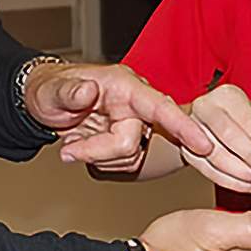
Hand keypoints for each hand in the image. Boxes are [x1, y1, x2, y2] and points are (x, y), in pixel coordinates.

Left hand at [26, 63, 213, 173]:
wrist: (46, 102)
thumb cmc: (51, 90)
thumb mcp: (51, 90)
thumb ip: (69, 91)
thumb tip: (88, 91)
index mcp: (124, 86)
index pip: (159, 106)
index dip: (182, 126)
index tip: (204, 144)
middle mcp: (135, 105)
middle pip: (132, 143)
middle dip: (99, 152)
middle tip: (68, 150)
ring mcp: (134, 124)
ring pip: (129, 157)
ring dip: (98, 158)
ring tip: (74, 144)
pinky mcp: (129, 140)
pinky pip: (123, 164)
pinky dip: (101, 162)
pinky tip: (85, 148)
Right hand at [183, 84, 250, 193]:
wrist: (205, 123)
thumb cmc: (236, 120)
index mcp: (228, 95)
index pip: (249, 121)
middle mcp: (206, 106)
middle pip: (229, 135)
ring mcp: (191, 127)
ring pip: (215, 154)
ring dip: (239, 173)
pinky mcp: (184, 148)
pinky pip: (206, 169)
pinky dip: (228, 180)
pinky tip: (244, 184)